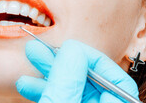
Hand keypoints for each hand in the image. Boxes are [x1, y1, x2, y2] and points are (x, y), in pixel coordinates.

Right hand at [16, 40, 138, 101]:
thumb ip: (68, 81)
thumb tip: (73, 50)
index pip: (117, 80)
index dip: (91, 59)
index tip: (68, 48)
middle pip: (92, 83)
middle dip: (64, 62)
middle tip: (41, 48)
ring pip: (74, 91)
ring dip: (50, 74)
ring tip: (31, 60)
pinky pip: (63, 100)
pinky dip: (46, 91)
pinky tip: (28, 83)